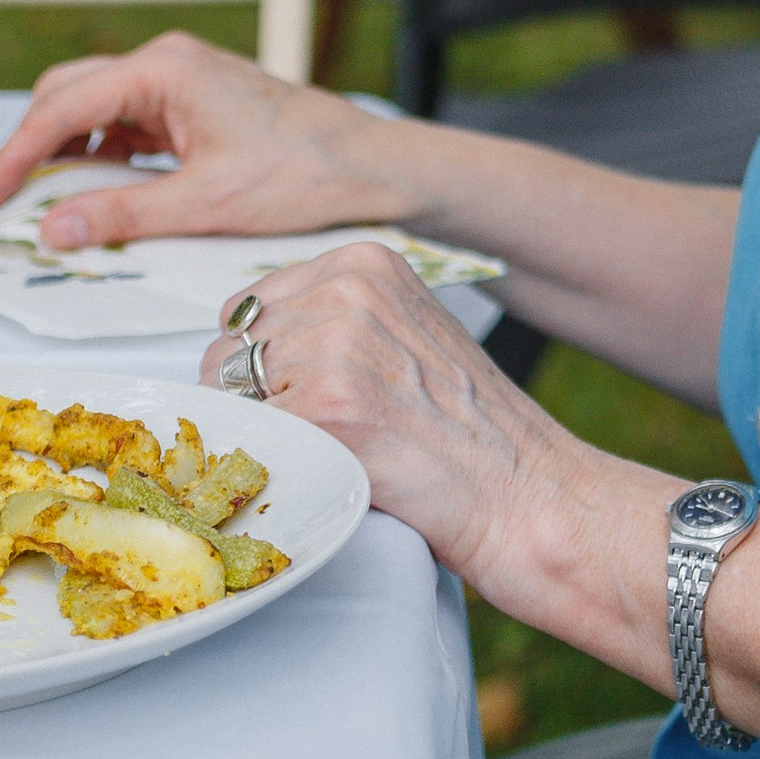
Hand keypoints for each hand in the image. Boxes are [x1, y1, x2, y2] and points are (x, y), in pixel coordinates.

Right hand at [0, 34, 414, 250]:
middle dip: (32, 148)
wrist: (368, 165)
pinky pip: (128, 126)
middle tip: (2, 204)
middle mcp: (167, 63)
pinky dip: (104, 157)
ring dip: (67, 153)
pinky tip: (101, 194)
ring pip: (95, 109)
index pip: (61, 107)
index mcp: (164, 71)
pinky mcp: (193, 105)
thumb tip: (53, 228)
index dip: (14, 157)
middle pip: (69, 96)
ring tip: (47, 205)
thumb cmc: (302, 171)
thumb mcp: (206, 203)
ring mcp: (181, 82)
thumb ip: (123, 214)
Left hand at [202, 245, 669, 614]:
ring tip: (346, 453)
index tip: (311, 401)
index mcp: (366, 263)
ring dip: (271, 438)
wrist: (532, 496)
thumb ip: (335, 322)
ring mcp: (336, 344)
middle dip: (259, 403)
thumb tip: (245, 348)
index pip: (248, 309)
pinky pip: (253, 439)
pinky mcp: (327, 407)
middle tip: (331, 438)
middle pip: (227, 354)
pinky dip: (282, 466)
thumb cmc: (473, 433)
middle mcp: (348, 288)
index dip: (265, 368)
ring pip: (231, 400)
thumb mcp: (407, 337)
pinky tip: (342, 472)